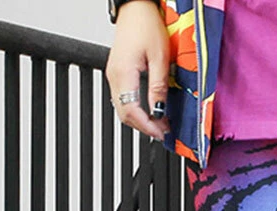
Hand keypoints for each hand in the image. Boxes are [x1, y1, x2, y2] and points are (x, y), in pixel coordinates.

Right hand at [105, 0, 171, 141]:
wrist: (136, 7)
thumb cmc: (146, 25)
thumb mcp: (160, 58)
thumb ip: (158, 87)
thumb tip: (159, 110)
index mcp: (123, 74)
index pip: (131, 111)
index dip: (147, 126)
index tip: (161, 132)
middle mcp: (114, 77)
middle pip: (124, 114)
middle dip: (143, 127)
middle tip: (162, 131)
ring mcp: (114, 76)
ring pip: (123, 109)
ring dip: (140, 120)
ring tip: (159, 123)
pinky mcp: (118, 74)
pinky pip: (123, 100)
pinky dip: (136, 110)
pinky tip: (149, 111)